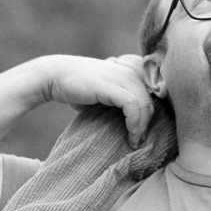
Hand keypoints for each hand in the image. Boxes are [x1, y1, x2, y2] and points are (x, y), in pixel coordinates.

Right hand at [38, 55, 154, 147]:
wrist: (54, 77)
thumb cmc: (79, 87)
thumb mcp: (105, 92)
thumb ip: (121, 99)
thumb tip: (136, 121)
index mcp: (131, 69)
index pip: (156, 90)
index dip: (154, 112)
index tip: (144, 130)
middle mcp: (129, 70)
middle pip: (152, 100)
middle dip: (149, 123)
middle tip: (140, 140)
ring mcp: (121, 76)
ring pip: (145, 104)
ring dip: (142, 126)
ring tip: (134, 141)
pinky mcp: (111, 85)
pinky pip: (133, 105)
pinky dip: (135, 122)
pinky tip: (130, 134)